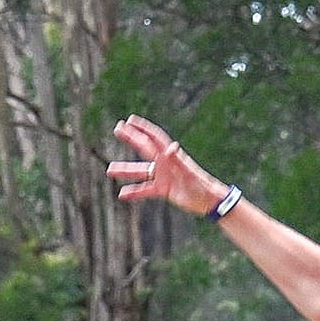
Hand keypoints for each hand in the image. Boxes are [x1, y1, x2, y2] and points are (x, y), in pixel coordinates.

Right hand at [108, 115, 224, 216]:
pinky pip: (145, 190)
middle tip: (117, 129)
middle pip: (144, 148)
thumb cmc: (202, 185)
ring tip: (109, 170)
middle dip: (131, 138)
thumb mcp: (189, 173)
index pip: (154, 138)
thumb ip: (179, 160)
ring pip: (141, 172)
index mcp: (170, 157)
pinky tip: (122, 195)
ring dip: (126, 170)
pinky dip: (134, 192)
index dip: (143, 128)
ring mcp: (163, 176)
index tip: (130, 119)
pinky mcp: (164, 190)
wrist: (210, 201)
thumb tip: (170, 147)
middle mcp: (165, 164)